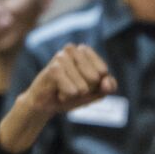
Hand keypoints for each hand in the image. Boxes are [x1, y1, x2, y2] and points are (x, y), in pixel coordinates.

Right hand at [0, 44, 117, 153]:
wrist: (46, 104)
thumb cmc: (71, 93)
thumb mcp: (95, 92)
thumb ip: (108, 86)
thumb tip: (106, 80)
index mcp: (84, 50)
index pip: (103, 72)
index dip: (96, 85)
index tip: (83, 84)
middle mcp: (72, 49)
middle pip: (95, 78)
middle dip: (86, 90)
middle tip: (72, 87)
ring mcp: (60, 57)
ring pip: (84, 86)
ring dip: (75, 94)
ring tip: (64, 90)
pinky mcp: (53, 69)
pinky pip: (73, 91)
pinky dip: (68, 97)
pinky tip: (58, 93)